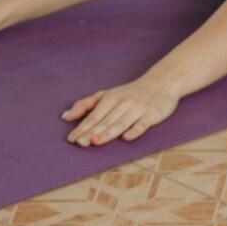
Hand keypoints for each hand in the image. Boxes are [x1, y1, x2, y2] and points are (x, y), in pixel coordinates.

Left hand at [62, 79, 178, 146]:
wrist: (162, 82)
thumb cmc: (130, 92)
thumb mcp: (106, 94)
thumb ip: (85, 104)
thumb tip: (65, 117)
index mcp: (110, 99)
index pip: (93, 116)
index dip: (82, 127)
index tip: (71, 139)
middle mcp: (122, 103)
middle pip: (105, 121)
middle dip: (92, 132)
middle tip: (80, 143)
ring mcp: (138, 109)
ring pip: (121, 123)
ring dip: (109, 132)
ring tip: (96, 141)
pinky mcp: (152, 114)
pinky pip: (143, 124)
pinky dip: (135, 130)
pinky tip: (127, 137)